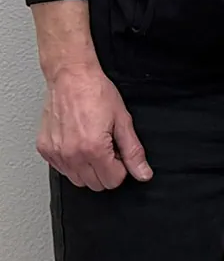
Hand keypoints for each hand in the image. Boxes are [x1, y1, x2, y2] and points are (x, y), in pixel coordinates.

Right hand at [37, 63, 152, 190]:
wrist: (71, 76)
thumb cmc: (96, 92)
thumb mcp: (123, 120)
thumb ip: (133, 151)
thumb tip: (143, 173)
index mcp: (94, 149)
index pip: (113, 181)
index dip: (121, 167)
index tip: (119, 152)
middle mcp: (72, 155)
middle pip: (95, 184)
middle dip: (106, 169)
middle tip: (108, 147)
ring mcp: (56, 154)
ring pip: (77, 180)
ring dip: (88, 168)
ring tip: (92, 144)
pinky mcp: (45, 149)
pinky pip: (61, 169)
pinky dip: (71, 162)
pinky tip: (78, 143)